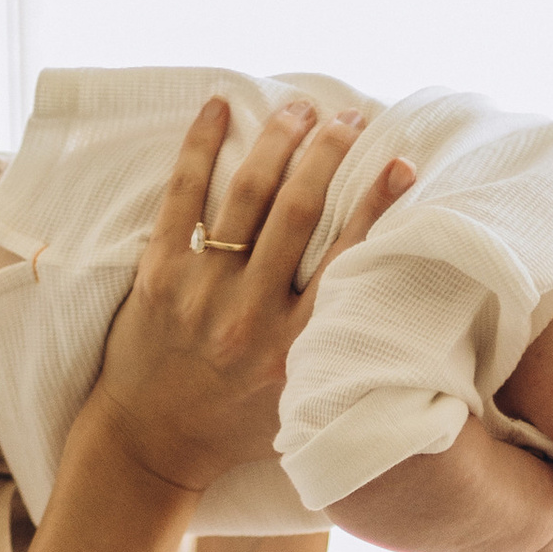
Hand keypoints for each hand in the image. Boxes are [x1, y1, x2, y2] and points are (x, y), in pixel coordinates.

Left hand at [96, 98, 412, 498]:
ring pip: (247, 196)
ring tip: (301, 108)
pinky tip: (220, 106)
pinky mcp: (158, 276)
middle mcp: (251, 316)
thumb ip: (339, 353)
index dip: (377, 202)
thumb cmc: (237, 426)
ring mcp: (202, 293)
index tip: (400, 162)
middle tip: (350, 118)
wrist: (152, 445)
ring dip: (278, 140)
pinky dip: (201, 146)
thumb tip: (393, 297)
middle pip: (298, 210)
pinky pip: (182, 197)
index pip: (347, 259)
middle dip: (329, 152)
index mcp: (296, 348)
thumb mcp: (303, 402)